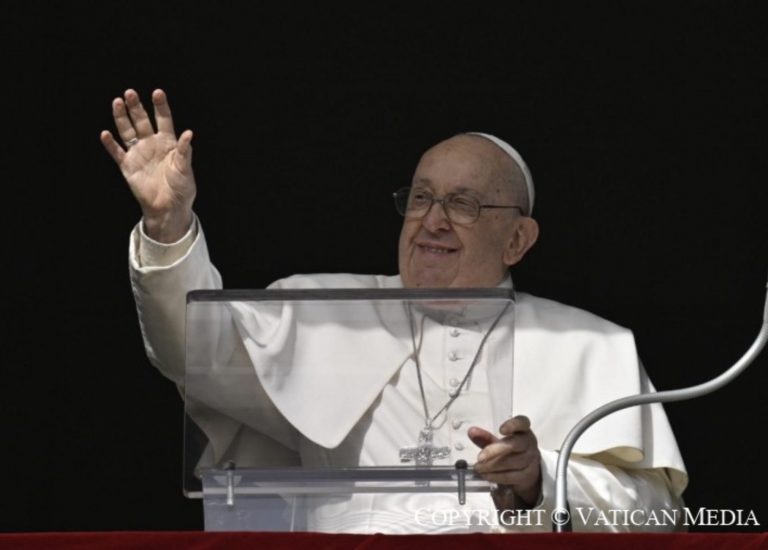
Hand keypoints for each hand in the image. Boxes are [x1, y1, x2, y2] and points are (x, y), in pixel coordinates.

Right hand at [101, 88, 195, 242]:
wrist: (169, 208)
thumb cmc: (181, 188)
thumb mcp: (185, 169)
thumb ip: (184, 152)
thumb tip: (189, 133)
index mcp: (168, 143)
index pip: (164, 120)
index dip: (160, 107)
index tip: (157, 93)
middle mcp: (152, 144)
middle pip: (142, 121)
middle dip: (136, 107)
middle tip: (130, 93)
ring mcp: (139, 154)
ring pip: (127, 132)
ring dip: (121, 118)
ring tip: (117, 102)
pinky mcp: (128, 166)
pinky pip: (117, 153)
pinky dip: (110, 144)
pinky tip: (105, 134)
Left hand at [469, 415, 541, 508]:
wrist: (527, 469)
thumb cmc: (510, 450)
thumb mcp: (498, 442)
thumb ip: (485, 437)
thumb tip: (471, 431)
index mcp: (522, 430)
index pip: (522, 422)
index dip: (513, 425)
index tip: (501, 430)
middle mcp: (529, 443)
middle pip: (515, 444)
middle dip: (495, 451)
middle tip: (479, 457)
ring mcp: (530, 459)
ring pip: (512, 462)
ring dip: (492, 466)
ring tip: (478, 468)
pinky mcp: (528, 475)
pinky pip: (512, 476)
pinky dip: (497, 476)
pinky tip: (486, 475)